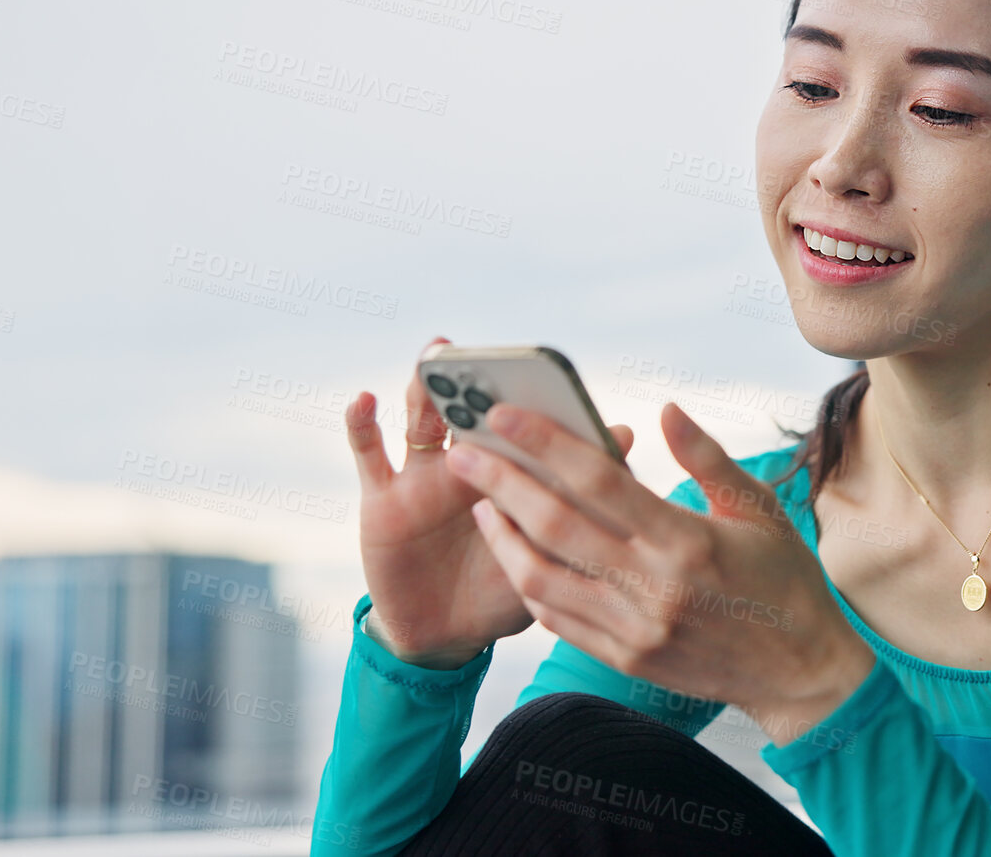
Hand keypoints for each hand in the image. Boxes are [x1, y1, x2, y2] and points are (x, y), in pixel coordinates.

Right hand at [345, 336, 638, 669]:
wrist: (448, 636)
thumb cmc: (508, 591)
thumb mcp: (550, 557)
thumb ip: (584, 508)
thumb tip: (629, 444)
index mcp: (514, 475)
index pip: (528, 430)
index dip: (541, 406)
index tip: (556, 380)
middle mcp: (470, 465)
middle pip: (475, 413)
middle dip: (482, 381)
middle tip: (491, 354)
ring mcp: (424, 477)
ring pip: (423, 419)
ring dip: (427, 385)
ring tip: (437, 355)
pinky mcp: (382, 499)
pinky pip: (368, 454)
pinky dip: (361, 424)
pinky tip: (365, 399)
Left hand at [446, 399, 876, 743]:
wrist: (799, 672)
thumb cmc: (783, 581)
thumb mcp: (758, 509)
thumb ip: (706, 457)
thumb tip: (665, 409)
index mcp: (687, 542)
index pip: (600, 483)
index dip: (546, 444)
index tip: (506, 415)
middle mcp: (654, 588)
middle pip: (556, 527)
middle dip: (502, 484)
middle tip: (464, 452)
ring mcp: (634, 630)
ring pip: (543, 578)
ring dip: (503, 537)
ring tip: (481, 502)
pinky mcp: (624, 658)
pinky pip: (558, 619)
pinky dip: (530, 582)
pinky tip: (516, 552)